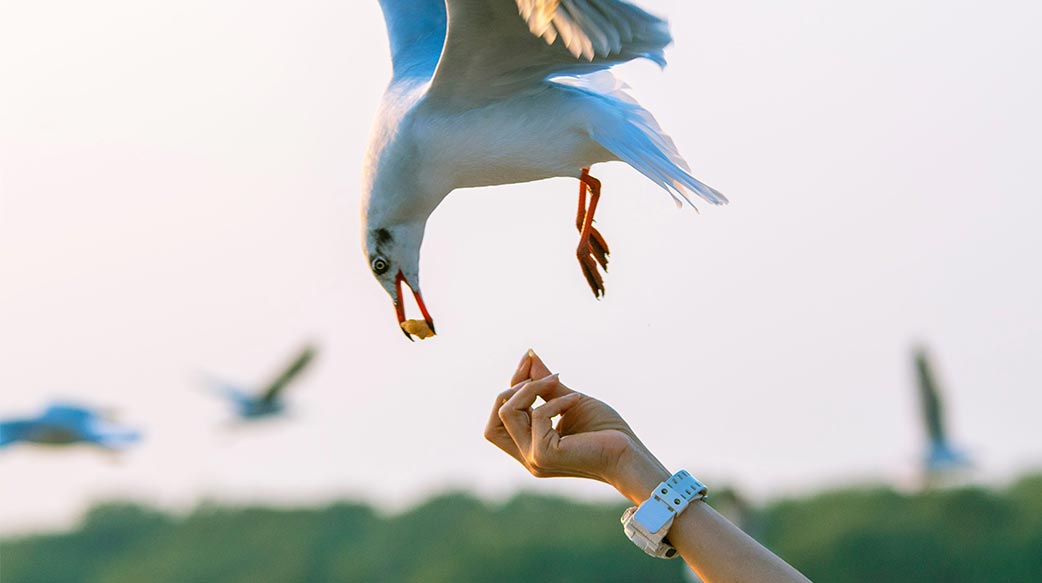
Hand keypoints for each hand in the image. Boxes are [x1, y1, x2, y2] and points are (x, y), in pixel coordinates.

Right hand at [484, 350, 668, 502]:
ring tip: (557, 380)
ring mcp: (534, 458)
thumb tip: (528, 356)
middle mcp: (528, 457)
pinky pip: (536, 415)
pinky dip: (555, 401)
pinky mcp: (544, 455)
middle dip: (509, 391)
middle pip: (491, 425)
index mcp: (531, 447)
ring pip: (507, 413)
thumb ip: (545, 384)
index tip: (528, 360)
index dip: (511, 387)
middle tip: (536, 376)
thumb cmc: (607, 432)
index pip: (501, 419)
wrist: (630, 456)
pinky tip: (576, 400)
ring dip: (530, 388)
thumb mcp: (570, 400)